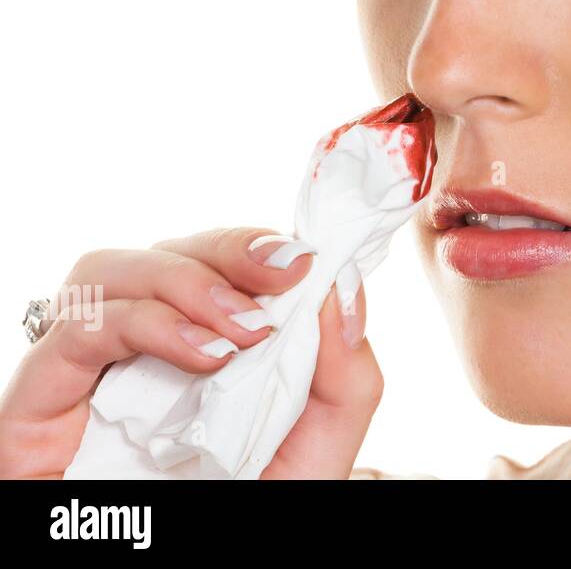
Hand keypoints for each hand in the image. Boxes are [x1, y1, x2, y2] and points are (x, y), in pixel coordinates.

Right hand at [0, 226, 382, 478]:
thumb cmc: (247, 512)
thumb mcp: (318, 447)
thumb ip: (344, 373)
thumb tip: (344, 290)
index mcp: (202, 347)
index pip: (218, 263)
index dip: (258, 246)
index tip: (307, 256)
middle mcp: (140, 349)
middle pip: (167, 251)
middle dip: (232, 251)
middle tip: (287, 273)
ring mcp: (87, 371)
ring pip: (112, 269)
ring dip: (189, 280)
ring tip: (243, 328)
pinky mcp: (38, 399)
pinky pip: (77, 326)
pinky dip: (146, 323)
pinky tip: (202, 356)